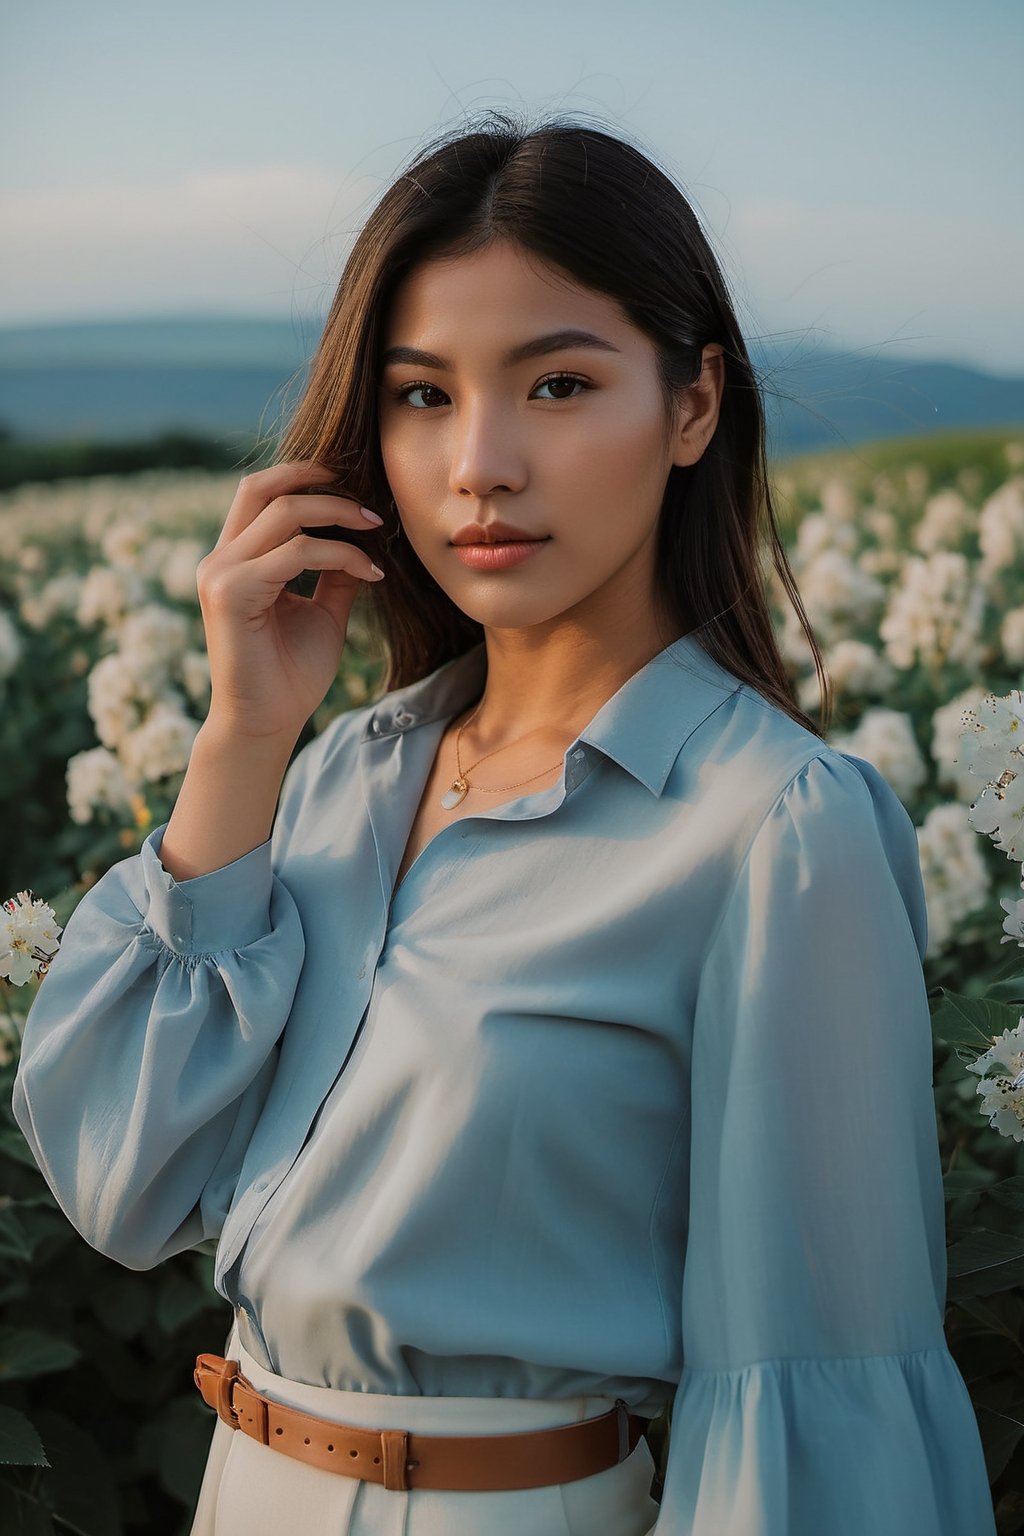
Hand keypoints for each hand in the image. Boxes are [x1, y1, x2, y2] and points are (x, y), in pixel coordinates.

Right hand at [195, 460, 385, 741]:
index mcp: (235, 559)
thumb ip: (335, 572)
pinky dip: (340, 554)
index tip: (359, 494)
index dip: (307, 479)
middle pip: (264, 487)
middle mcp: (220, 559)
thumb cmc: (291, 675)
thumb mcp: (323, 612)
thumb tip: (363, 538)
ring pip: (284, 512)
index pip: (262, 494)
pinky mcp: (231, 592)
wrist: (267, 724)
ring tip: (377, 532)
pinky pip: (297, 552)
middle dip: (321, 482)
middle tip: (370, 504)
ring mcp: (220, 573)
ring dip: (339, 515)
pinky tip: (370, 573)